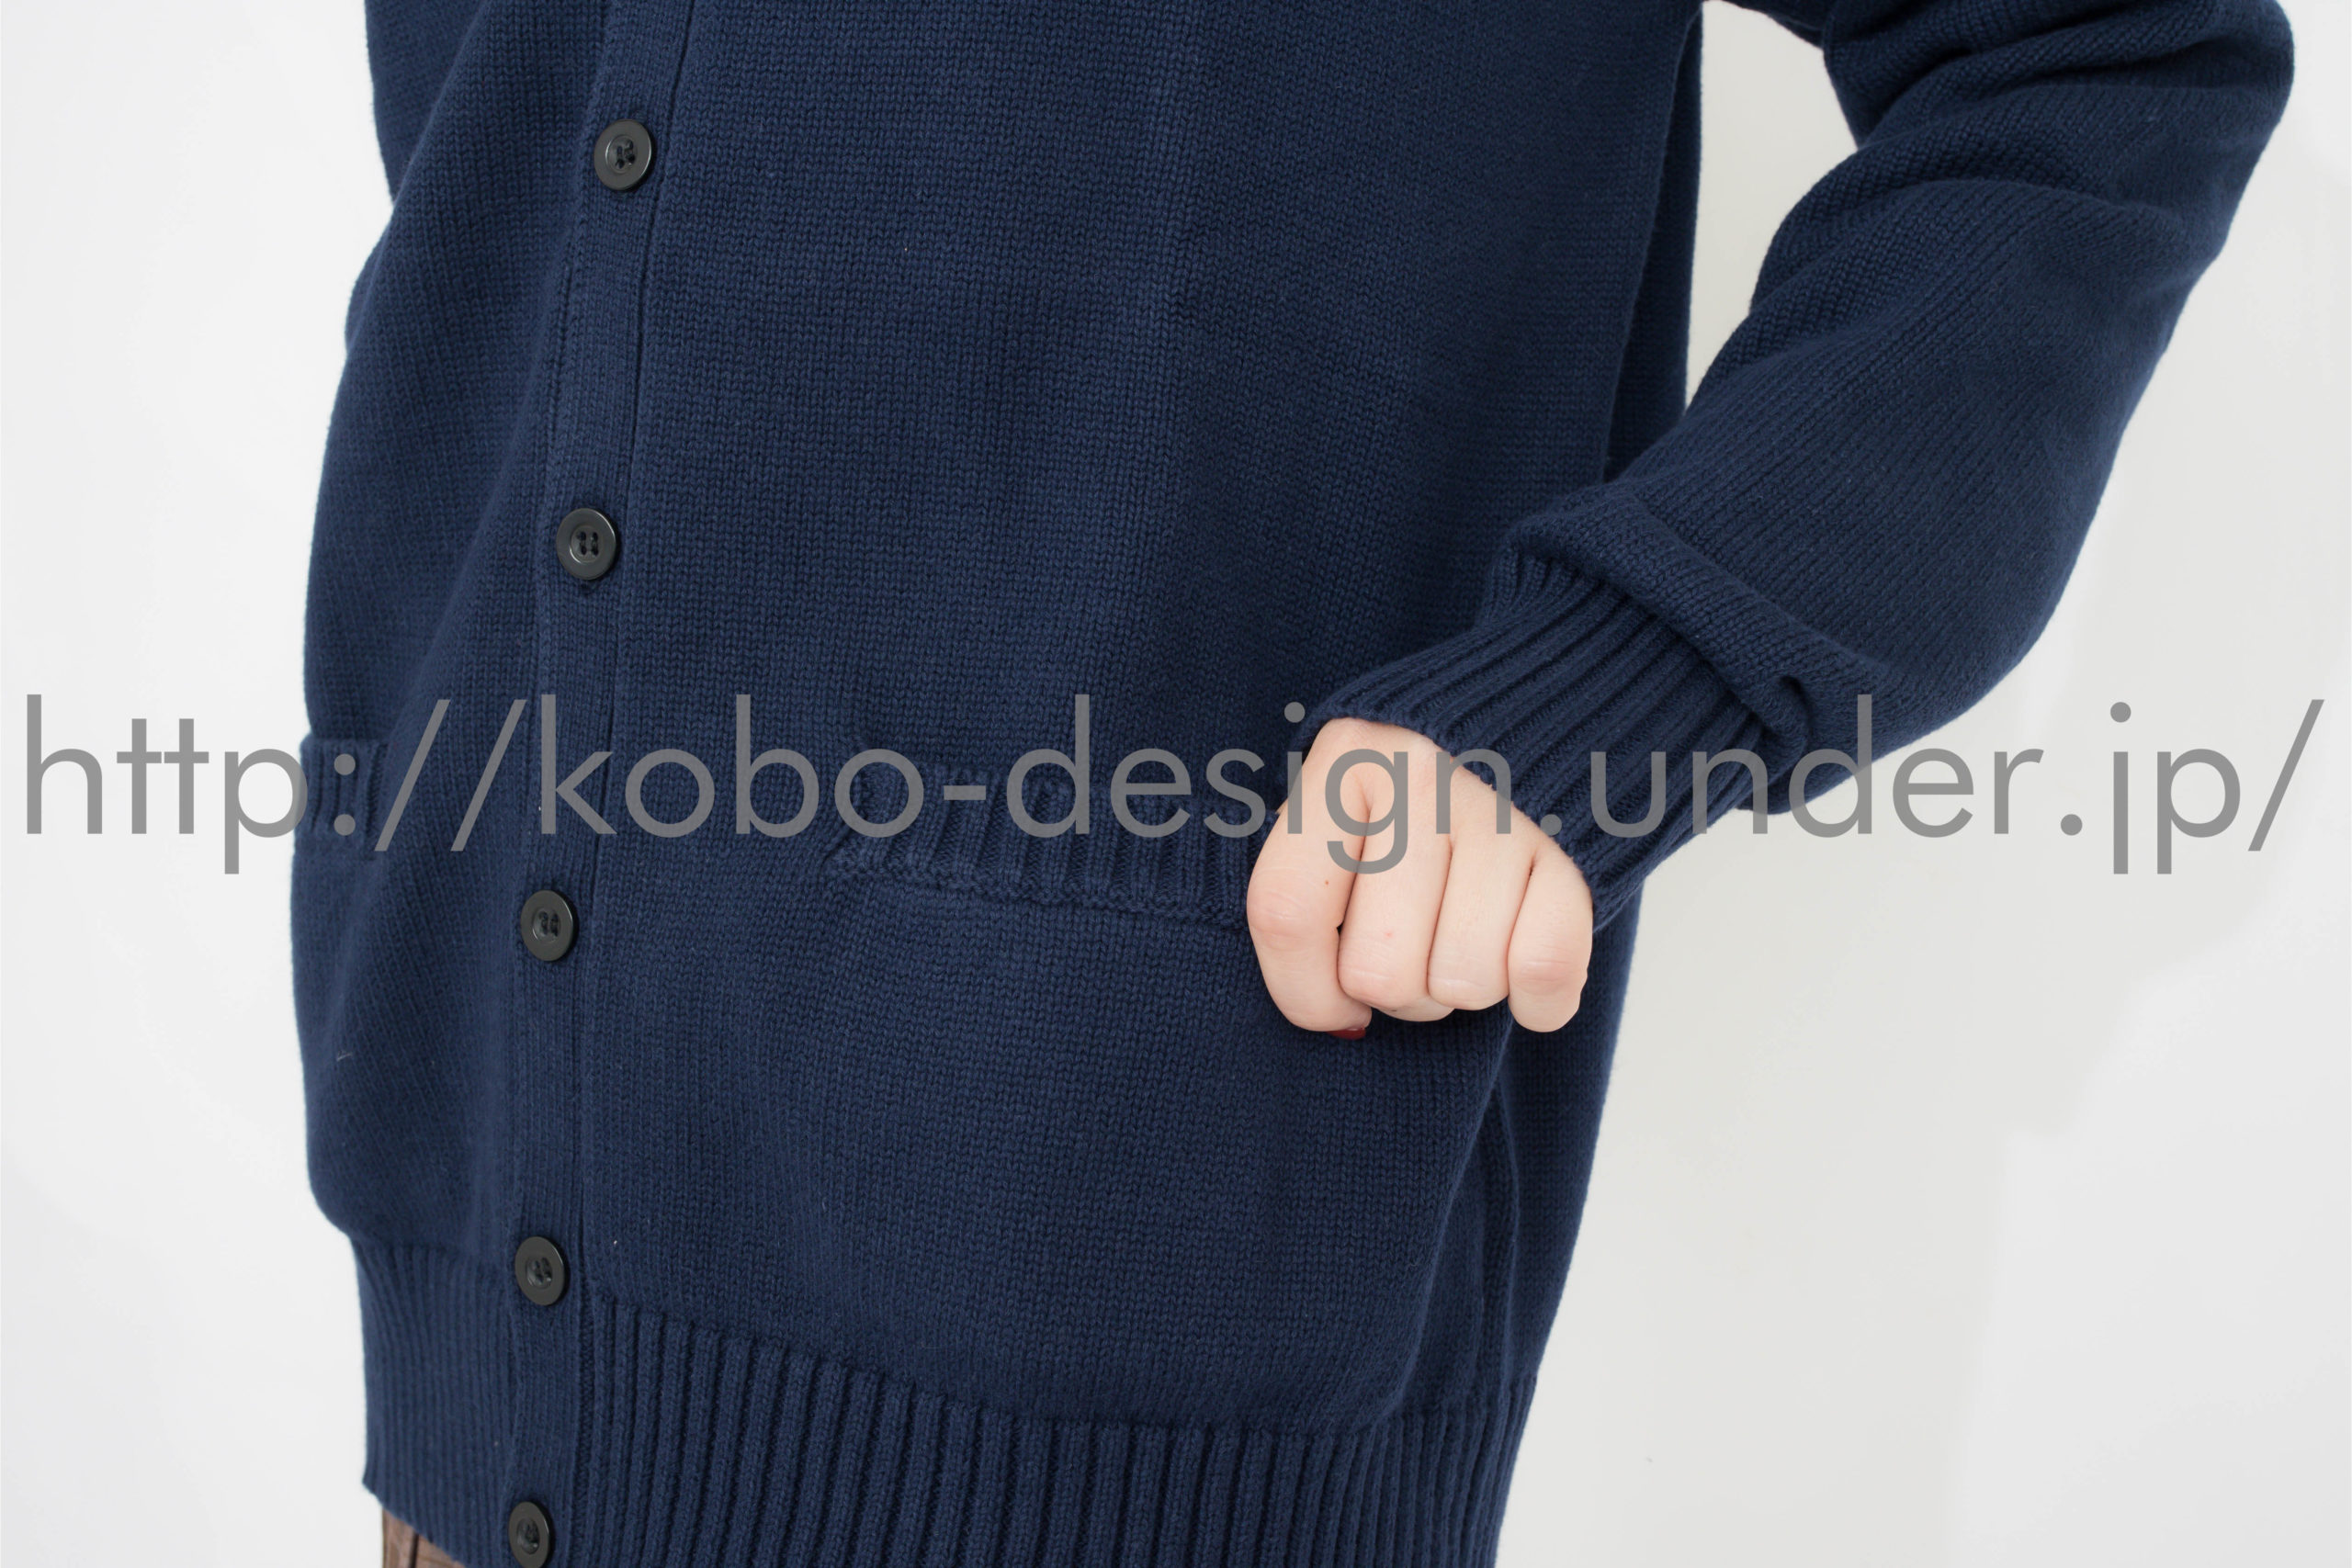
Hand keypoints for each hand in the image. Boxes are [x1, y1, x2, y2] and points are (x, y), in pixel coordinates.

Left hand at [1246, 718, 1594, 1035]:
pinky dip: (1536, 999)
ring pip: (1464, 983)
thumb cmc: (1419, 795)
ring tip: (1469, 933)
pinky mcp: (1577, 851)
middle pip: (1379, 971)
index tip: (1334, 1007)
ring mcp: (1505, 812)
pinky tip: (1521, 956)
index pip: (1286, 914)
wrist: (1544, 718)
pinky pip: (1544, 973)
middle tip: (1417, 951)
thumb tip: (1335, 1019)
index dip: (1302, 991)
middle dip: (1399, 994)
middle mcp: (1422, 777)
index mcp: (1345, 763)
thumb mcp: (1344, 806)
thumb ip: (1308, 889)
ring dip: (1465, 988)